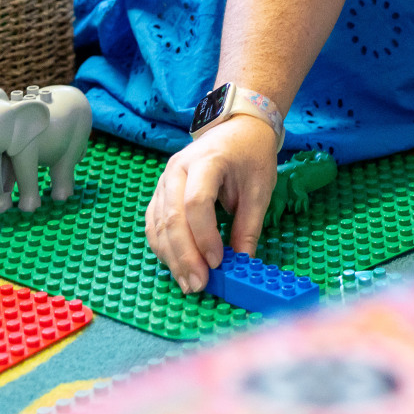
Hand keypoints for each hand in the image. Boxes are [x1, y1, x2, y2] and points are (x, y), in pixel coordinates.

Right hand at [146, 113, 280, 293]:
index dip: (204, 236)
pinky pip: (153, 224)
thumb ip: (248, 227)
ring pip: (157, 225)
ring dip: (171, 258)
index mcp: (206, 161)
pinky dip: (163, 248)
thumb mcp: (260, 189)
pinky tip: (177, 266)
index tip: (219, 261)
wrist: (238, 128)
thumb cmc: (251, 155)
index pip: (196, 202)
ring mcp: (164, 180)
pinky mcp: (160, 192)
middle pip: (172, 218)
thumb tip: (242, 264)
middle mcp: (177, 169)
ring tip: (188, 283)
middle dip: (184, 256)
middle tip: (199, 285)